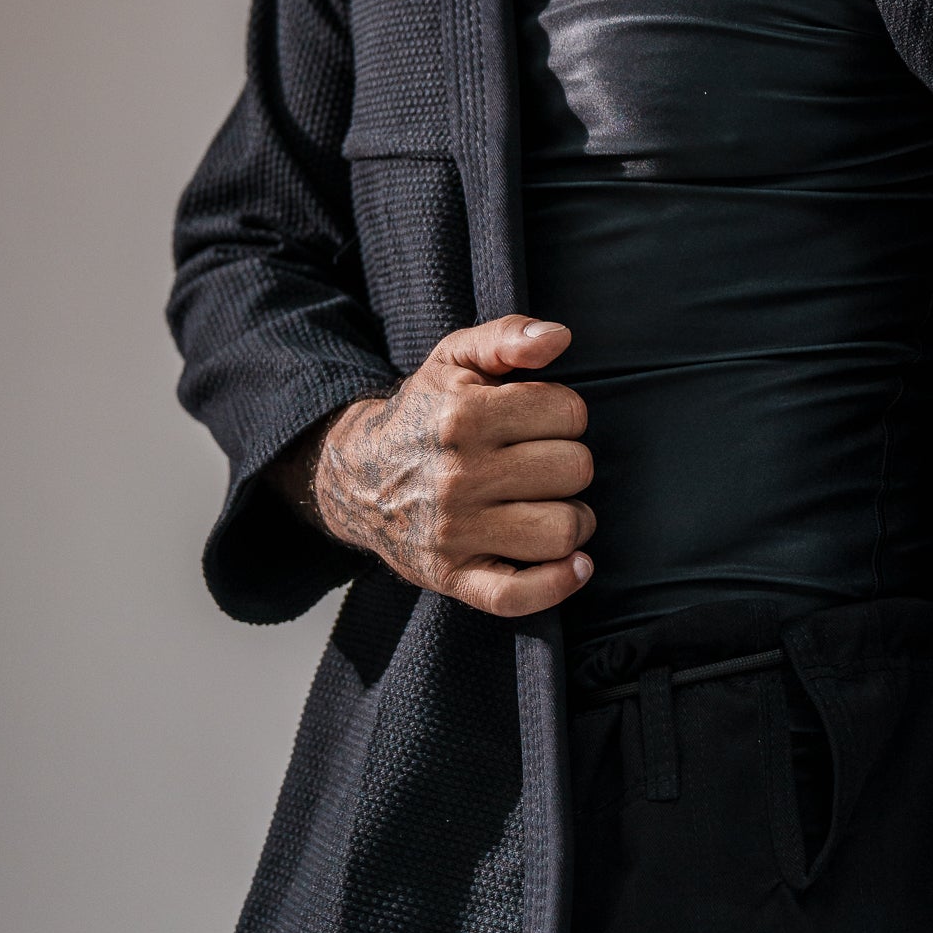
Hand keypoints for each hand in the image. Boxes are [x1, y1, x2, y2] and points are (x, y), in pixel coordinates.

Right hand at [311, 316, 593, 616]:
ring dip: (572, 520)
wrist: (356, 477)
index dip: (564, 413)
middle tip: (543, 465)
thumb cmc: (425, 414)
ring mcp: (455, 531)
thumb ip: (508, 336)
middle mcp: (459, 474)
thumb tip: (559, 338)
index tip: (541, 422)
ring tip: (552, 507)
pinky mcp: (453, 576)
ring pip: (561, 531)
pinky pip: (517, 596)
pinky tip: (575, 565)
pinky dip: (557, 584)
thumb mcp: (455, 358)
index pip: (568, 412)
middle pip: (573, 470)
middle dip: (569, 463)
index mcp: (464, 415)